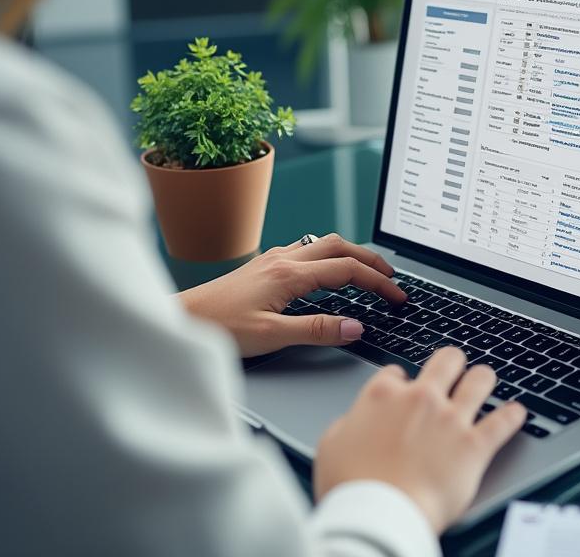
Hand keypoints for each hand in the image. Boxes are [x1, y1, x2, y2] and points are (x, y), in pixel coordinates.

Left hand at [178, 233, 406, 356]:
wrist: (181, 317)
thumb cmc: (218, 327)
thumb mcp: (272, 336)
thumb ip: (317, 330)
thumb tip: (355, 326)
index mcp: (290, 274)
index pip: (347, 270)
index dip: (377, 282)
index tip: (397, 295)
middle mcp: (283, 259)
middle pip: (340, 246)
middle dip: (370, 259)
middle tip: (391, 277)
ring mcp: (273, 259)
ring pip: (323, 243)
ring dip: (350, 254)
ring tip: (366, 270)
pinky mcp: (264, 265)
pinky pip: (306, 250)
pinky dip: (328, 257)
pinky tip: (326, 272)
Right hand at [314, 348, 527, 532]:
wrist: (378, 516)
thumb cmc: (351, 487)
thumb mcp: (331, 445)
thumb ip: (349, 423)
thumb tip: (355, 421)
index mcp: (382, 395)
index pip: (396, 372)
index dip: (401, 381)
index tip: (404, 390)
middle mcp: (420, 398)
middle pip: (446, 360)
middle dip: (452, 363)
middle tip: (453, 371)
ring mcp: (450, 419)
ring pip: (480, 379)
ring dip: (484, 379)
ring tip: (485, 382)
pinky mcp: (475, 445)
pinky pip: (504, 421)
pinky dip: (513, 416)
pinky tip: (517, 414)